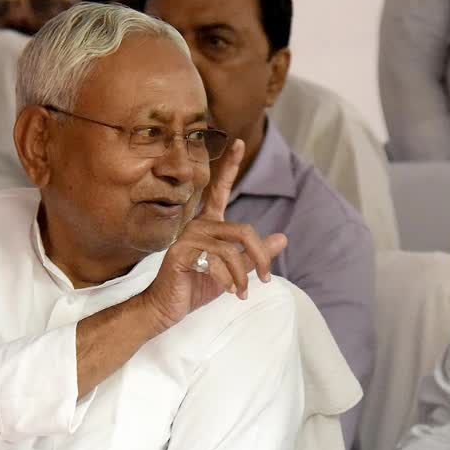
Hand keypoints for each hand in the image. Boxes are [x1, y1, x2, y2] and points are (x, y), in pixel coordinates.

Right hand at [139, 139, 286, 330]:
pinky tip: (228, 291)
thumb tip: (283, 238)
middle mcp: (198, 225)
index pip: (220, 190)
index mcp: (208, 225)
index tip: (239, 142)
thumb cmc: (195, 287)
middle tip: (265, 278)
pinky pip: (216, 259)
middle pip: (243, 230)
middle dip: (260, 255)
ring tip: (242, 292)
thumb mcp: (233, 272)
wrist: (166, 308)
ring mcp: (187, 236)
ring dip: (242, 275)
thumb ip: (254, 255)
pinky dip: (228, 279)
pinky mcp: (181, 250)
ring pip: (231, 248)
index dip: (230, 167)